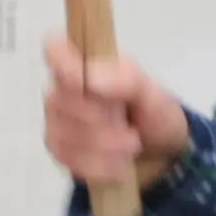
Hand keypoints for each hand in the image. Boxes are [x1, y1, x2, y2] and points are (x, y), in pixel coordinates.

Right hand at [43, 35, 190, 196]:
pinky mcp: (59, 151)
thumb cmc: (154, 115)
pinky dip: (99, 165)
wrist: (160, 157)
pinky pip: (69, 159)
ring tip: (131, 146)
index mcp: (87, 63)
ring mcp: (57, 121)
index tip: (81, 81)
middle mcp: (64, 89)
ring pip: (65, 134)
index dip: (61, 64)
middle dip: (100, 120)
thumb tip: (91, 78)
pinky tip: (118, 164)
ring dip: (105, 146)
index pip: (55, 50)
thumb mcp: (154, 95)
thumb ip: (127, 80)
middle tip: (130, 127)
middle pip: (61, 101)